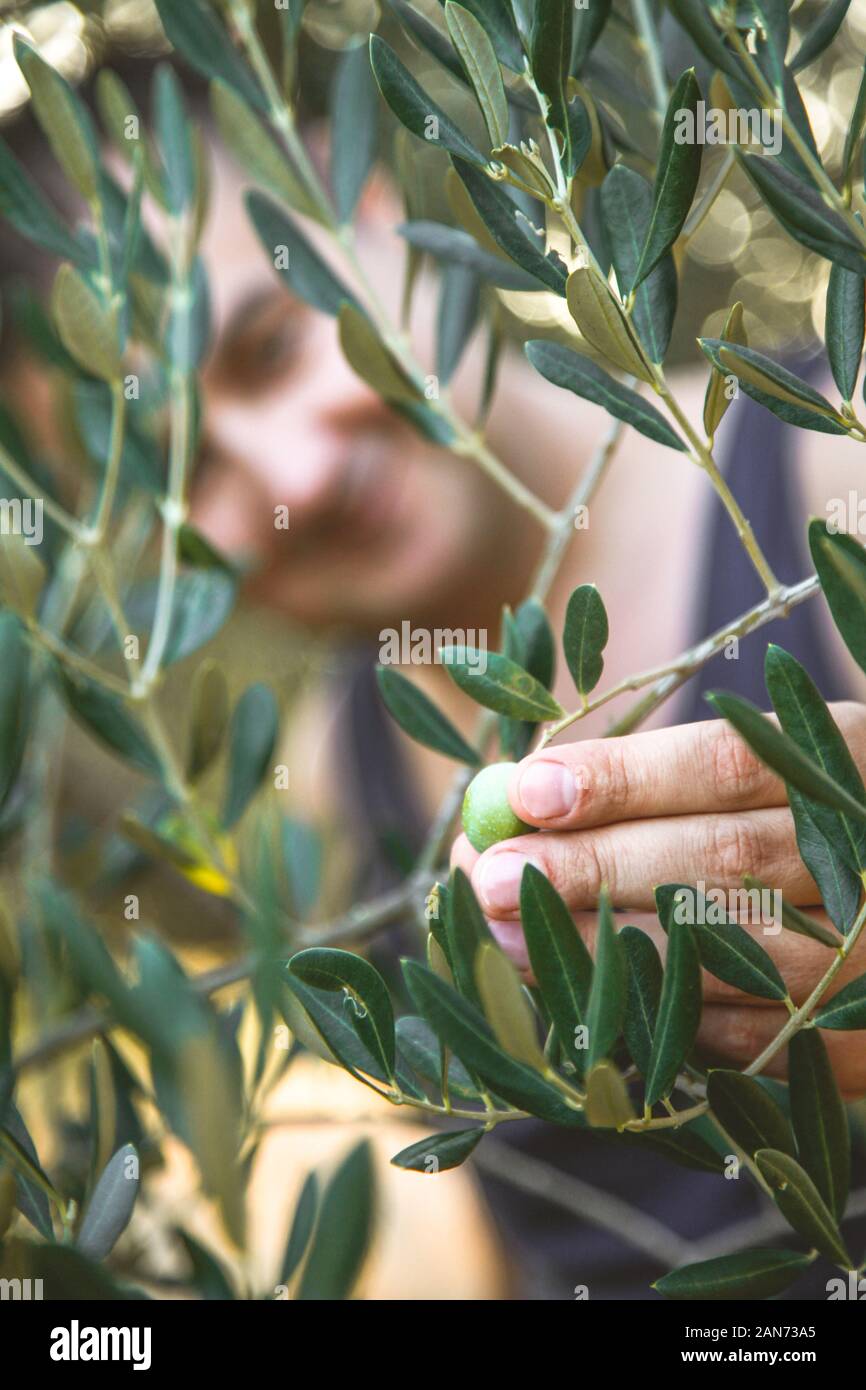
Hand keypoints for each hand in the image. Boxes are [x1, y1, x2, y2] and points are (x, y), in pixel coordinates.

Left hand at [451, 709, 865, 1097]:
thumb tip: (514, 799)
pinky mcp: (853, 1044)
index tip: (529, 790)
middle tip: (491, 873)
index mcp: (849, 763)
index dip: (623, 778)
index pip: (727, 764)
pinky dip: (647, 1010)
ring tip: (503, 932)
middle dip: (592, 866)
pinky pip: (735, 1032)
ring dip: (598, 946)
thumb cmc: (788, 826)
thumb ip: (652, 781)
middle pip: (721, 860)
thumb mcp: (753, 775)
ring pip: (720, 954)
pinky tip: (571, 992)